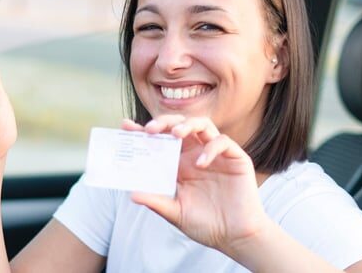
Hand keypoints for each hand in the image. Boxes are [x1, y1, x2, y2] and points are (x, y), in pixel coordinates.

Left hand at [123, 115, 272, 253]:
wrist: (235, 237)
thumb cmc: (206, 225)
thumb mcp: (176, 213)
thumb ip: (156, 202)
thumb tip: (131, 194)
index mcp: (180, 165)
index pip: (161, 141)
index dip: (144, 131)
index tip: (126, 126)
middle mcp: (196, 155)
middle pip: (180, 126)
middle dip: (164, 123)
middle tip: (150, 129)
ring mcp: (216, 155)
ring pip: (202, 125)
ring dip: (188, 124)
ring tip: (176, 134)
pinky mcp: (235, 159)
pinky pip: (222, 142)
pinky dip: (211, 148)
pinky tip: (201, 163)